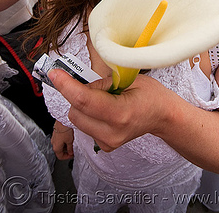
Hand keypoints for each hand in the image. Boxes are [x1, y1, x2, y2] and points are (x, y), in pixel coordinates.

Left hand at [48, 69, 169, 152]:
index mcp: (120, 114)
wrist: (163, 116)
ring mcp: (107, 142)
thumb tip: (79, 83)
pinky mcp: (104, 145)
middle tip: (96, 85)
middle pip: (75, 111)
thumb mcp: (130, 79)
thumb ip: (103, 83)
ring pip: (77, 119)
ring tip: (104, 98)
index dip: (66, 85)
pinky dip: (88, 113)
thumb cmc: (150, 94)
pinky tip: (106, 108)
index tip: (54, 73)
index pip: (84, 101)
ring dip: (82, 105)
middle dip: (77, 94)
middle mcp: (111, 132)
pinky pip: (84, 125)